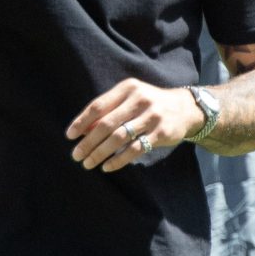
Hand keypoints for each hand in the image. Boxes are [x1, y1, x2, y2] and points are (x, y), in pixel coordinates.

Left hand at [68, 79, 205, 170]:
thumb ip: (109, 110)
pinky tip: (107, 167)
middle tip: (76, 155)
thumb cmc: (149, 104)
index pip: (98, 106)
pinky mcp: (161, 133)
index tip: (70, 136)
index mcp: (127, 88)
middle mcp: (139, 100)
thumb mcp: (130, 99)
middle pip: (106, 124)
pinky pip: (135, 149)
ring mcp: (151, 116)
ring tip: (88, 163)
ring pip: (119, 138)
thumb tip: (83, 129)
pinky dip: (118, 160)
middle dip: (88, 142)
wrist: (185, 108)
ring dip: (100, 153)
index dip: (82, 122)